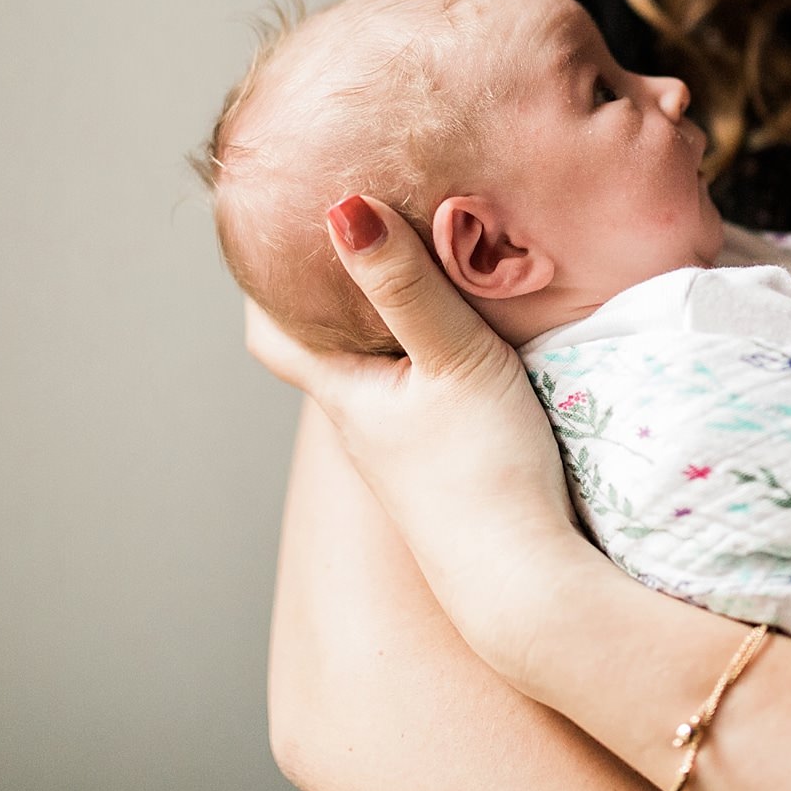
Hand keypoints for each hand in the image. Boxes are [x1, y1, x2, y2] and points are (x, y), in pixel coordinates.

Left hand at [243, 194, 583, 626]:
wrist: (528, 583)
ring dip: (385, 322)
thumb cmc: (485, 473)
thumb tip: (340, 207)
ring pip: (377, 371)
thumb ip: (404, 285)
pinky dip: (426, 356)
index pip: (274, 332)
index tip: (272, 226)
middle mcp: (363, 424)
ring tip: (416, 264)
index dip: (263, 283)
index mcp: (345, 392)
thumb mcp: (452, 360)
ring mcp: (404, 453)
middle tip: (354, 226)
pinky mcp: (447, 471)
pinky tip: (468, 336)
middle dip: (330, 290)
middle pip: (326, 347)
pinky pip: (420, 396)